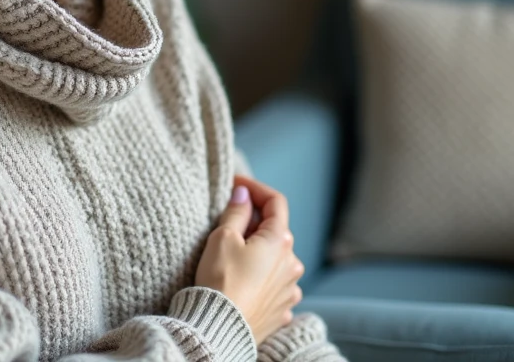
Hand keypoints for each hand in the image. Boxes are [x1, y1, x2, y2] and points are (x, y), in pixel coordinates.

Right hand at [194, 176, 304, 344]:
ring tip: (233, 259)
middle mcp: (292, 262)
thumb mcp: (223, 238)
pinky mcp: (283, 308)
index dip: (255, 188)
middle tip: (227, 225)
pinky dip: (261, 277)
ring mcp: (290, 287)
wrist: (220, 329)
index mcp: (280, 240)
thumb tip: (242, 194)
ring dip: (259, 252)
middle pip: (275, 231)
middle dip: (253, 223)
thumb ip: (236, 211)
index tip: (235, 185)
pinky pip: (274, 284)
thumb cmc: (220, 281)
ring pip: (276, 259)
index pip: (275, 201)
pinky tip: (243, 282)